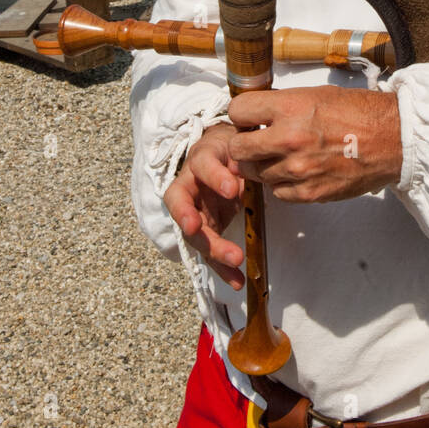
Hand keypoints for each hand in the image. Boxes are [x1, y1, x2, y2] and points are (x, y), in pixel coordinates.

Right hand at [163, 121, 245, 288]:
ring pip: (194, 235)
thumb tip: (242, 177)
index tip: (231, 189)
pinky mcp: (204, 229)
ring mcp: (193, 211)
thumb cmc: (231, 150)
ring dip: (214, 253)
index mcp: (200, 160)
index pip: (202, 166)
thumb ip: (242, 161)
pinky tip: (237, 281)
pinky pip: (209, 250)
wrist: (224, 154)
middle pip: (186, 210)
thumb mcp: (238, 146)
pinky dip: (223, 267)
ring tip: (236, 263)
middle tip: (227, 246)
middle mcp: (189, 187)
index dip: (213, 177)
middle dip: (204, 232)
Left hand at [226, 86, 402, 202]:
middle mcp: (289, 139)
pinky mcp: (308, 193)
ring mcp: (298, 170)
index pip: (237, 111)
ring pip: (254, 173)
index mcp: (290, 108)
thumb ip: (282, 105)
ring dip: (263, 165)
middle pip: (237, 149)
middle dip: (242, 144)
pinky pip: (277, 192)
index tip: (248, 118)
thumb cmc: (358, 113)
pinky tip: (297, 171)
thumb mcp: (315, 94)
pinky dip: (282, 183)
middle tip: (255, 141)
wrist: (392, 139)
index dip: (241, 114)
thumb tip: (254, 114)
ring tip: (283, 155)